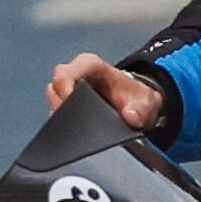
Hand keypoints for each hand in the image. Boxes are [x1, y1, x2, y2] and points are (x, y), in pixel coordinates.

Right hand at [46, 51, 166, 131]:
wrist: (137, 104)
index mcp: (90, 66)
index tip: (72, 109)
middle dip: (63, 108)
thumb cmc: (136, 97)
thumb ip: (141, 109)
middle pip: (55, 89)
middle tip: (79, 125)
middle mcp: (76, 75)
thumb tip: (131, 117)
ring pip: (54, 102)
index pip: (65, 73)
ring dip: (64, 116)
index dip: (64, 91)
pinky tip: (78, 135)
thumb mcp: (146, 102)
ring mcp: (69, 90)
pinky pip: (58, 114)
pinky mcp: (67, 106)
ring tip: (81, 130)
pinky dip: (66, 124)